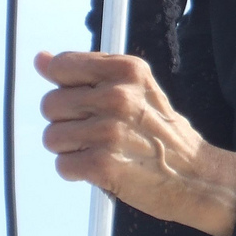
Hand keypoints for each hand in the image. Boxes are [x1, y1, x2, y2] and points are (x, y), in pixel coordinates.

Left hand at [35, 50, 235, 235]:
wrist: (194, 175)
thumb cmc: (160, 130)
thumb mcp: (135, 86)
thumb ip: (88, 71)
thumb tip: (41, 59)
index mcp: (127, 70)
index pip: (63, 66)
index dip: (64, 85)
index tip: (81, 97)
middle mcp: (118, 96)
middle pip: (51, 104)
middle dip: (67, 120)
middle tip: (97, 129)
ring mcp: (109, 132)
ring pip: (51, 137)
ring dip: (71, 148)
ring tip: (101, 149)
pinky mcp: (102, 166)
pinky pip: (62, 165)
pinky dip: (77, 170)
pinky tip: (102, 167)